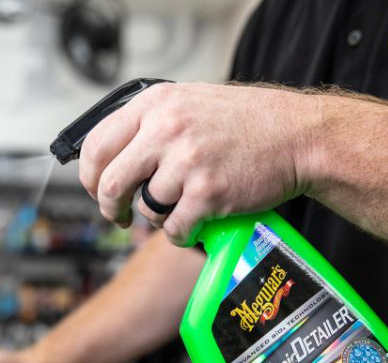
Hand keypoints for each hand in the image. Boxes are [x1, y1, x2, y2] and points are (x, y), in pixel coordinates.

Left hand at [78, 82, 319, 245]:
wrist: (297, 136)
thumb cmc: (247, 123)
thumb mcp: (191, 104)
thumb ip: (152, 124)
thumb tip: (111, 157)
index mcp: (157, 104)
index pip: (96, 144)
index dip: (89, 176)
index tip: (96, 190)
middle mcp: (166, 129)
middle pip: (110, 183)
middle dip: (111, 207)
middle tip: (120, 215)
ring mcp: (187, 162)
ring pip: (146, 208)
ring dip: (159, 217)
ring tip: (181, 207)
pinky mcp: (208, 193)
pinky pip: (175, 229)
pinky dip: (182, 234)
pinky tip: (196, 222)